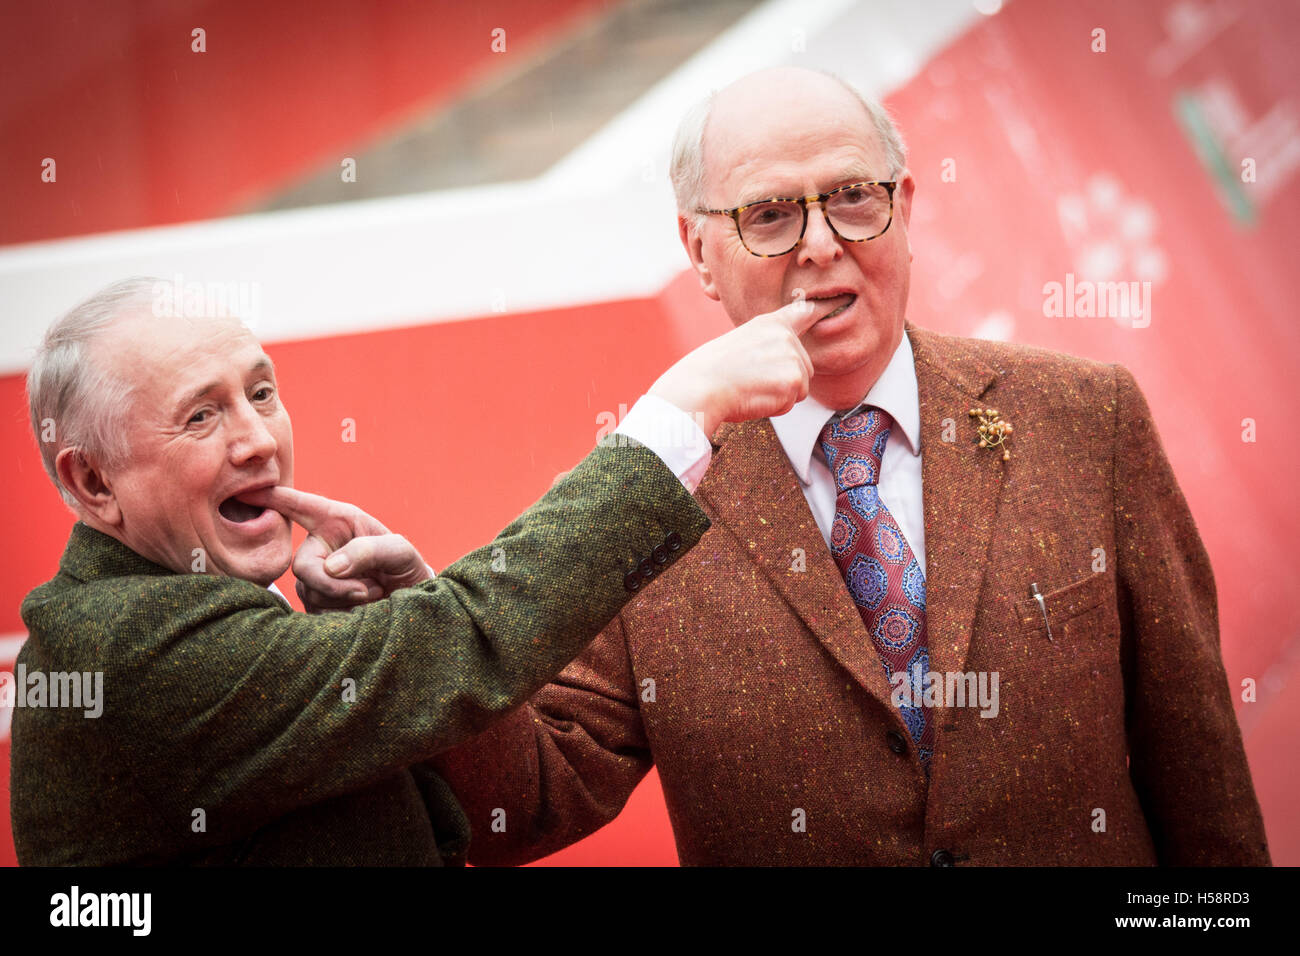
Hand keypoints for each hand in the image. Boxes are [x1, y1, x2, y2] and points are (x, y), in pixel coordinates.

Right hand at [239, 486, 433, 612]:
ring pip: (309, 592)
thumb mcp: (400, 552)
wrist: (411, 601)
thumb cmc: (407, 568)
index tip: (248, 492)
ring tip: (374, 595)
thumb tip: (331, 567)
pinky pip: (316, 613)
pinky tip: (362, 610)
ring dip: (344, 600)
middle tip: (368, 591)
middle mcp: (321, 546)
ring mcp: (315, 576)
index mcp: (337, 521)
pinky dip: (342, 615)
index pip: (298, 505)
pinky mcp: (316, 603)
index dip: (273, 498)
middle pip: (302, 566)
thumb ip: (369, 550)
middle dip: (332, 584)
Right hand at [647, 298, 817, 435]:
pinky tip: (754, 397)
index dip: (818, 309)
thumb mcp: (740, 343)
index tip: (831, 303)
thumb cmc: (710, 371)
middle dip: (783, 380)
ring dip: (778, 396)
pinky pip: (790, 404)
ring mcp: (792, 357)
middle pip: (803, 367)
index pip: (802, 311)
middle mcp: (785, 336)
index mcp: (770, 323)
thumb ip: (768, 345)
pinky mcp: (794, 381)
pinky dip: (774, 407)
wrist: (700, 387)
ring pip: (799, 388)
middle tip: (751, 379)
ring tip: (751, 387)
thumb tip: (789, 358)